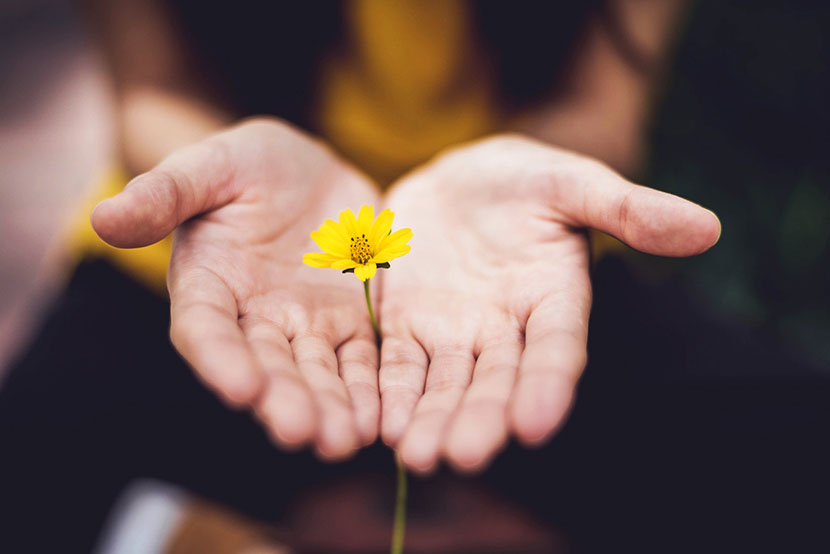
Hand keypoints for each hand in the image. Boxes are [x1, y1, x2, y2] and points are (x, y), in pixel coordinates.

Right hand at [92, 118, 380, 459]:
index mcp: (209, 285)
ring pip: (317, 373)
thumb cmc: (246, 164)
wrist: (306, 170)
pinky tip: (381, 418)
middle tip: (302, 433)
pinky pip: (361, 359)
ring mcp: (305, 324)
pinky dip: (370, 388)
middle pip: (266, 366)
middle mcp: (254, 318)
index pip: (206, 329)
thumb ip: (164, 193)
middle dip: (283, 399)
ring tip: (345, 440)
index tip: (240, 388)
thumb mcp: (208, 166)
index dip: (220, 359)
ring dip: (330, 408)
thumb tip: (103, 217)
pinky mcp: (350, 321)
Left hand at [378, 135, 720, 472]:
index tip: (536, 424)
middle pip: (496, 381)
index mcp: (553, 298)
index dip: (548, 384)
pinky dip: (390, 393)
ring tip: (416, 456)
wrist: (456, 180)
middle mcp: (505, 329)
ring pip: (445, 384)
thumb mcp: (571, 182)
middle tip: (463, 456)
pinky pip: (398, 365)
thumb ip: (628, 208)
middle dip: (481, 418)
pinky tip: (380, 425)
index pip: (557, 348)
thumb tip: (707, 227)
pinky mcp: (406, 326)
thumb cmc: (523, 179)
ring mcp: (454, 332)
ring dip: (432, 420)